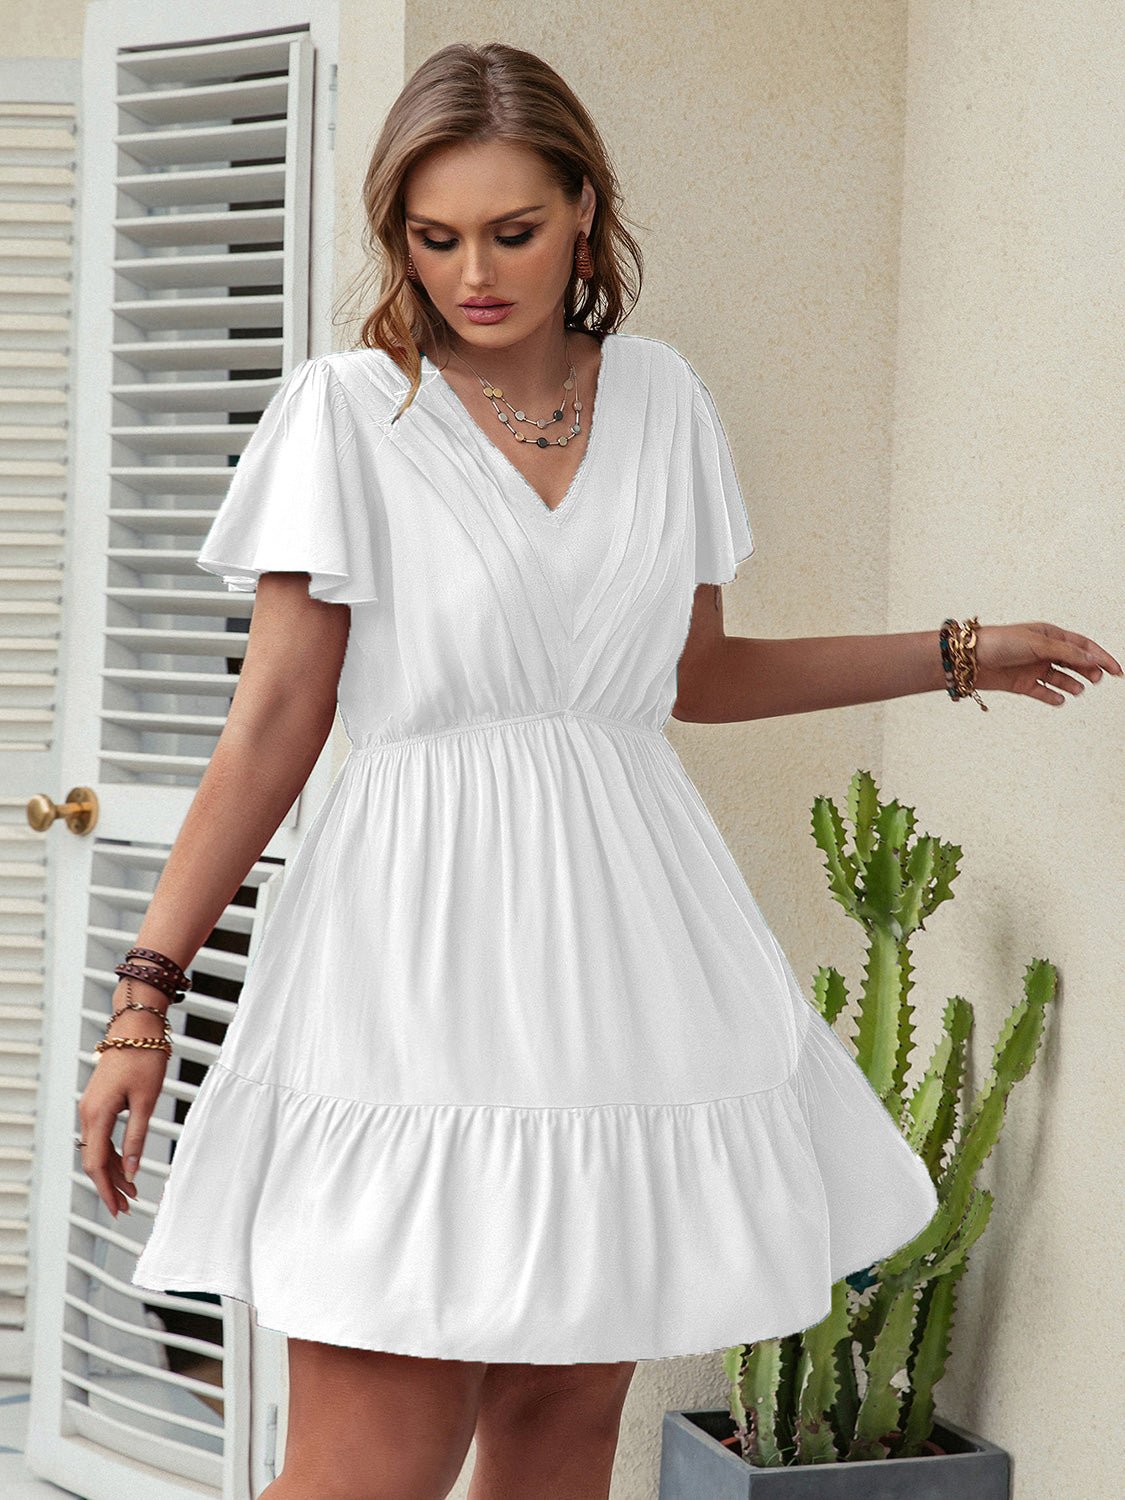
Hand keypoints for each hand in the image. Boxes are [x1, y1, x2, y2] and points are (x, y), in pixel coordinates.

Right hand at [77, 1002, 168, 1217]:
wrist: (136, 1026)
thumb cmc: (144, 1057)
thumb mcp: (146, 1101)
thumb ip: (137, 1137)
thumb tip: (131, 1169)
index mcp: (97, 1114)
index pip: (96, 1164)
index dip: (106, 1189)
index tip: (117, 1208)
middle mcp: (88, 1112)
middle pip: (94, 1160)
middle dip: (110, 1185)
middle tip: (127, 1207)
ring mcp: (91, 1106)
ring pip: (97, 1148)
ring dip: (112, 1170)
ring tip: (131, 1190)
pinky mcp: (99, 1101)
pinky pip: (101, 1135)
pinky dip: (112, 1152)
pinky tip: (125, 1163)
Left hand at [973, 621, 1121, 704]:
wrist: (968, 659)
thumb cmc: (1000, 642)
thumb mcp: (1038, 644)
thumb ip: (1067, 652)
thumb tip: (1093, 660)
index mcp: (1049, 635)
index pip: (1083, 646)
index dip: (1101, 657)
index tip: (1117, 671)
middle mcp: (1043, 651)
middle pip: (1075, 662)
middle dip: (1088, 671)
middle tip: (1096, 679)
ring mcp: (1033, 668)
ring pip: (1061, 678)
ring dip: (1072, 684)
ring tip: (1077, 690)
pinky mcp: (1022, 684)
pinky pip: (1043, 692)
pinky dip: (1053, 697)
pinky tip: (1060, 699)